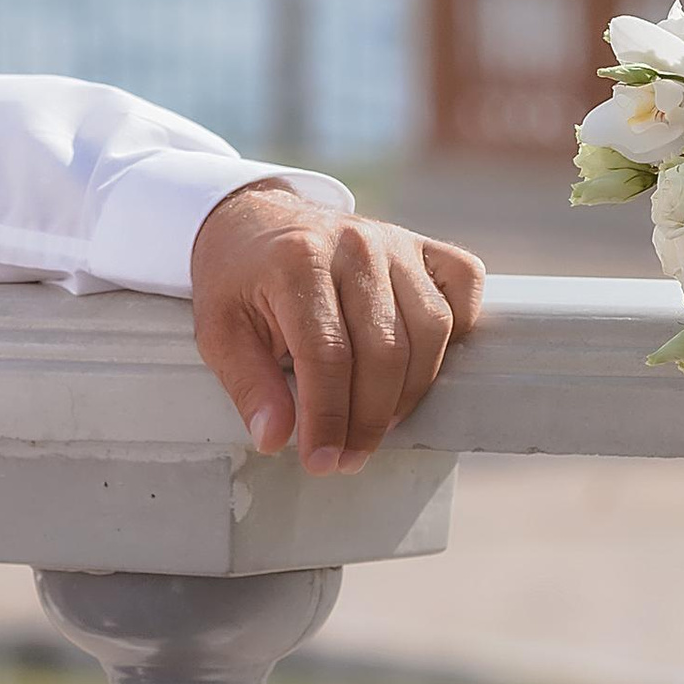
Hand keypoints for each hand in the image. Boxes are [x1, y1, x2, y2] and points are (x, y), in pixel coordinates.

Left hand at [191, 183, 483, 472]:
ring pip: (432, 329)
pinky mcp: (423, 245)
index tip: (321, 461)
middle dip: (369, 418)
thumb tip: (275, 439)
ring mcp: (395, 241)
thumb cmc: (239, 281)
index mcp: (298, 262)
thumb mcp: (220, 331)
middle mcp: (355, 246)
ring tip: (376, 425)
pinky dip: (457, 332)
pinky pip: (464, 289)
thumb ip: (249, 385)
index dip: (328, 418)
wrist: (255, 222)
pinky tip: (418, 366)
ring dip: (409, 391)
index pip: (327, 355)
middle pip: (385, 350)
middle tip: (348, 457)